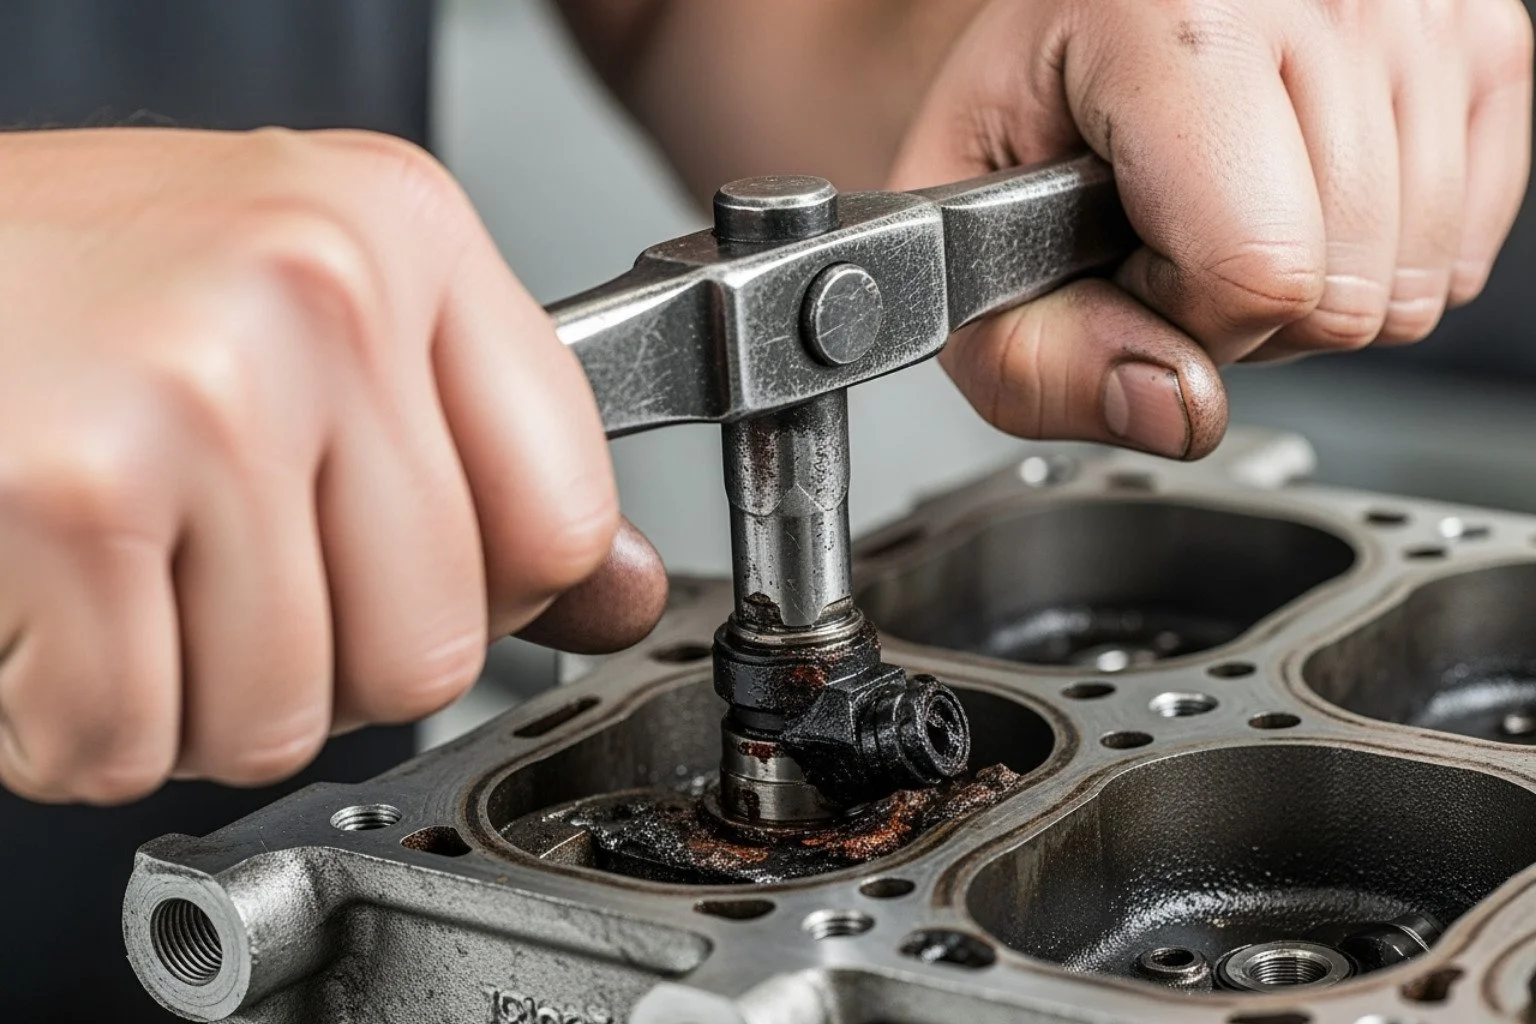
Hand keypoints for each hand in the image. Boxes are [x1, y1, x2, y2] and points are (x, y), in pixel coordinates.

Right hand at [0, 128, 665, 803]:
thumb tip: (611, 592)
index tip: (416, 583)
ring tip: (135, 590)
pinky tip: (52, 620)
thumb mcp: (316, 308)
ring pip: (289, 715)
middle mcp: (322, 292)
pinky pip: (133, 737)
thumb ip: (477, 453)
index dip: (490, 599)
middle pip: (431, 647)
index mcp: (404, 234)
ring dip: (195, 704)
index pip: (563, 518)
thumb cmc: (81, 277)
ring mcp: (201, 387)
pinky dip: (76, 725)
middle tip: (231, 588)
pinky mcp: (69, 490)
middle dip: (325, 669)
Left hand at [893, 0, 1532, 457]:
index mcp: (1164, 14)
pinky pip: (1468, 247)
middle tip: (1172, 236)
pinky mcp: (1484, 37)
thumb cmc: (1022, 109)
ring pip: (1417, 282)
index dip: (1177, 315)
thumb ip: (1034, 361)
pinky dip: (1385, 259)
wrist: (1062, 25)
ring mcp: (1416, 7)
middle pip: (1347, 291)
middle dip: (1244, 312)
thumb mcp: (964, 238)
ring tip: (1229, 210)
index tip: (1124, 263)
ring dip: (1316, 288)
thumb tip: (1175, 408)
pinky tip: (1301, 199)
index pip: (1253, 269)